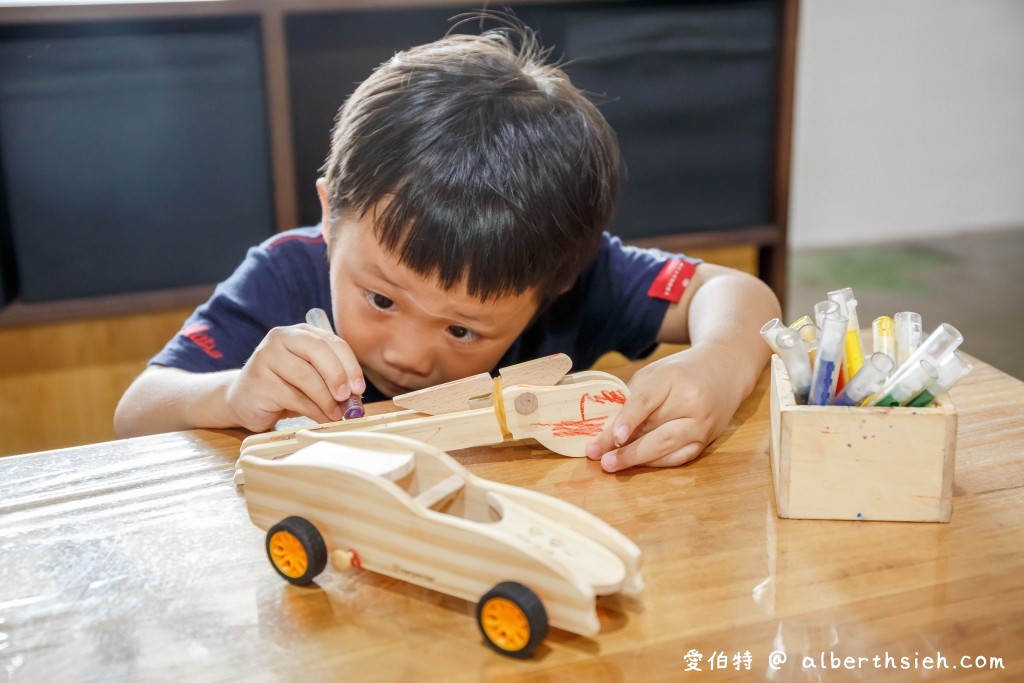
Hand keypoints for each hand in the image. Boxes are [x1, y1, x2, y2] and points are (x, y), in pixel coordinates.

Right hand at [223, 324, 363, 431]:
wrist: (244, 401)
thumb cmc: (284, 388)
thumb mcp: (311, 377)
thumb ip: (331, 379)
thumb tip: (356, 397)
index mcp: (299, 332)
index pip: (331, 341)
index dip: (349, 364)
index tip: (359, 387)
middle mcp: (280, 339)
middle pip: (317, 351)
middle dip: (338, 376)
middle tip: (348, 398)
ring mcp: (266, 357)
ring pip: (306, 377)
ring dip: (327, 399)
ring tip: (337, 414)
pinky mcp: (259, 381)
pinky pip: (294, 397)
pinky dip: (314, 411)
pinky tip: (322, 418)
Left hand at [585, 345, 746, 471]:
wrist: (725, 369)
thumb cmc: (680, 372)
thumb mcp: (654, 374)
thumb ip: (632, 399)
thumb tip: (606, 432)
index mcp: (672, 378)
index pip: (646, 401)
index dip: (628, 420)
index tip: (613, 437)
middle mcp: (691, 401)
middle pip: (657, 430)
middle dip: (627, 449)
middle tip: (601, 459)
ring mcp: (702, 423)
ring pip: (668, 447)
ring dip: (638, 459)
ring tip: (612, 465)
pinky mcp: (708, 439)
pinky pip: (679, 456)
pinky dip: (656, 462)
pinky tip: (637, 464)